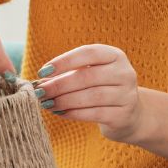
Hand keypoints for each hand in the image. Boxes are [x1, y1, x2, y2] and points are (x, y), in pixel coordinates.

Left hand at [33, 44, 148, 142]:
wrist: (129, 114)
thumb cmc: (100, 89)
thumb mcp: (87, 75)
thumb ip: (66, 75)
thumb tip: (39, 83)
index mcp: (115, 56)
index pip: (88, 53)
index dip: (64, 61)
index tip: (42, 72)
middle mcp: (125, 73)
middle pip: (87, 76)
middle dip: (59, 85)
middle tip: (39, 92)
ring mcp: (127, 94)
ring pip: (91, 96)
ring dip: (64, 100)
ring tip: (46, 103)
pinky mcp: (123, 115)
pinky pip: (94, 113)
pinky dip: (73, 113)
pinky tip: (59, 112)